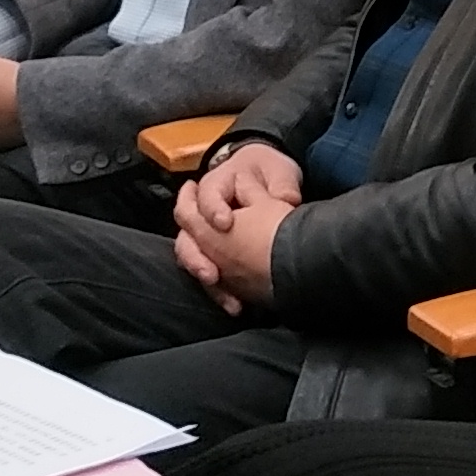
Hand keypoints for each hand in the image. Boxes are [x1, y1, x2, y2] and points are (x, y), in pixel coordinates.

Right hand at [170, 146, 303, 310]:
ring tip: (223, 294)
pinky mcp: (214, 253)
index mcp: (217, 183)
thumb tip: (287, 199)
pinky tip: (235, 305)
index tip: (225, 223)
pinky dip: (219, 290)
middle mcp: (203, 209)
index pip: (206, 194)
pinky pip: (208, 273)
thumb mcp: (278, 170)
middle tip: (213, 273)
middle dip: (198, 255)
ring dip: (204, 275)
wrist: (266, 177)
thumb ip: (280, 184)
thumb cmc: (268, 170)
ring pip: (192, 255)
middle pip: (187, 230)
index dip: (212, 209)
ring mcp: (205, 233)